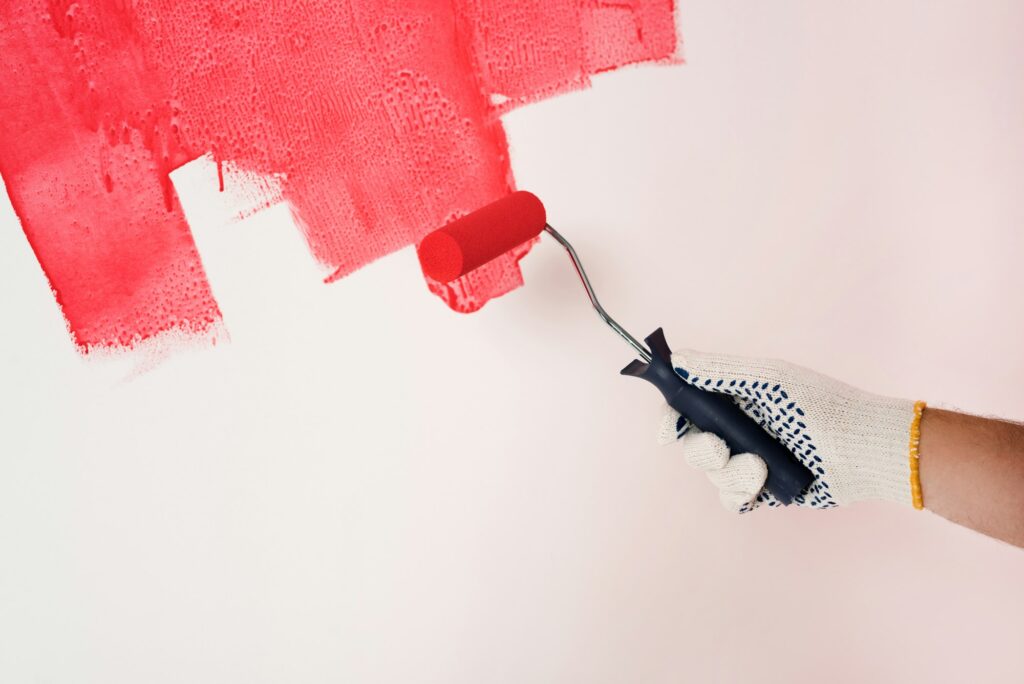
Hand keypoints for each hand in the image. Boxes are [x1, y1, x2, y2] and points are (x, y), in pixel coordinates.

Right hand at [658, 349, 921, 512]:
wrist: (863, 451)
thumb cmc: (819, 407)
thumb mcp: (769, 380)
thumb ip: (720, 372)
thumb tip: (677, 360)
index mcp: (736, 398)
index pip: (687, 406)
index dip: (672, 418)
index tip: (671, 429)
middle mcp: (740, 429)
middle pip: (694, 444)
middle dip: (703, 450)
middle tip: (723, 449)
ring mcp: (751, 460)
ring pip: (713, 475)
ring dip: (732, 474)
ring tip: (762, 470)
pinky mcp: (765, 490)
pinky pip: (734, 500)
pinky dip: (741, 495)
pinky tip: (760, 487)